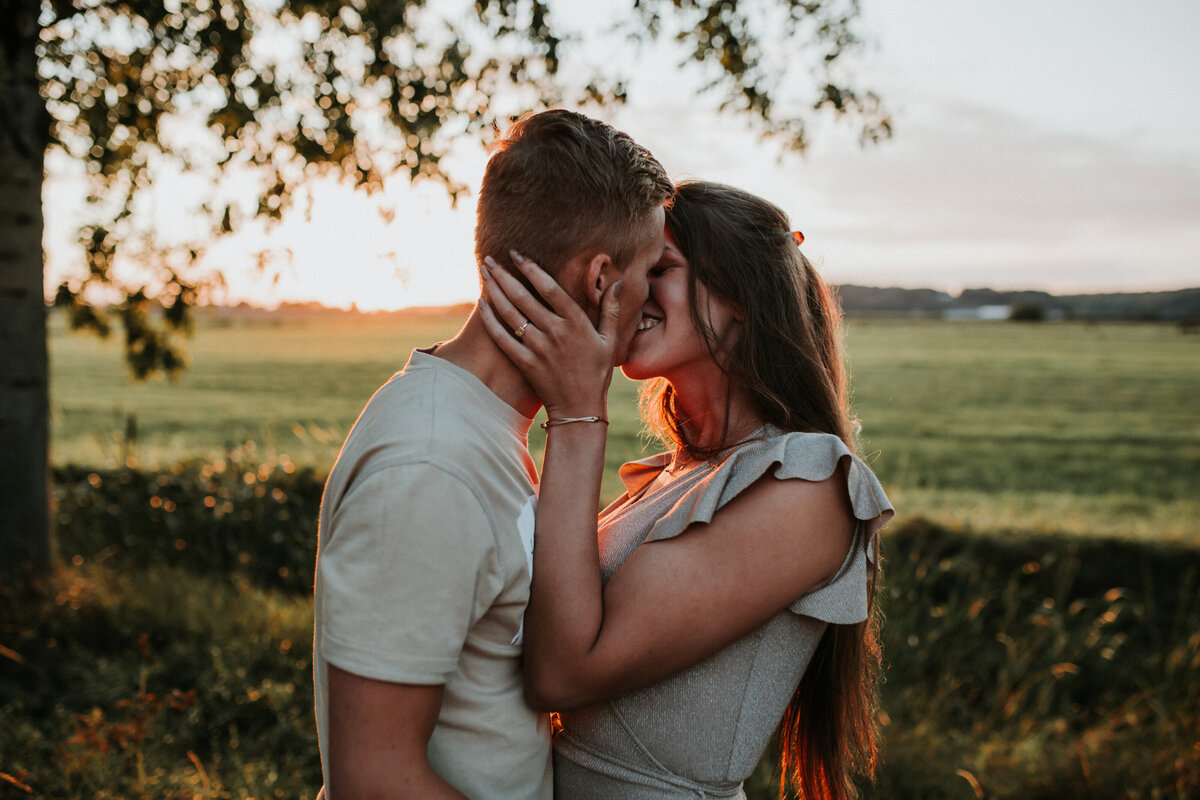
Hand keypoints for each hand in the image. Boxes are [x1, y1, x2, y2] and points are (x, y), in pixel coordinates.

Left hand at [478, 251, 620, 419]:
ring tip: (485, 273)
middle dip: (504, 275)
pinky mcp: (525, 363)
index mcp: (576, 322)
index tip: (516, 254)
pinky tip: (482, 304)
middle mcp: (555, 332)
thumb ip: (610, 310)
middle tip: (490, 258)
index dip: (531, 268)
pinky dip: (490, 320)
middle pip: (523, 296)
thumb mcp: (609, 341)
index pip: (549, 287)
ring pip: (511, 313)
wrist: (580, 409)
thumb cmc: (596, 373)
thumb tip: (616, 283)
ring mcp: (538, 348)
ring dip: (495, 290)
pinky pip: (502, 337)